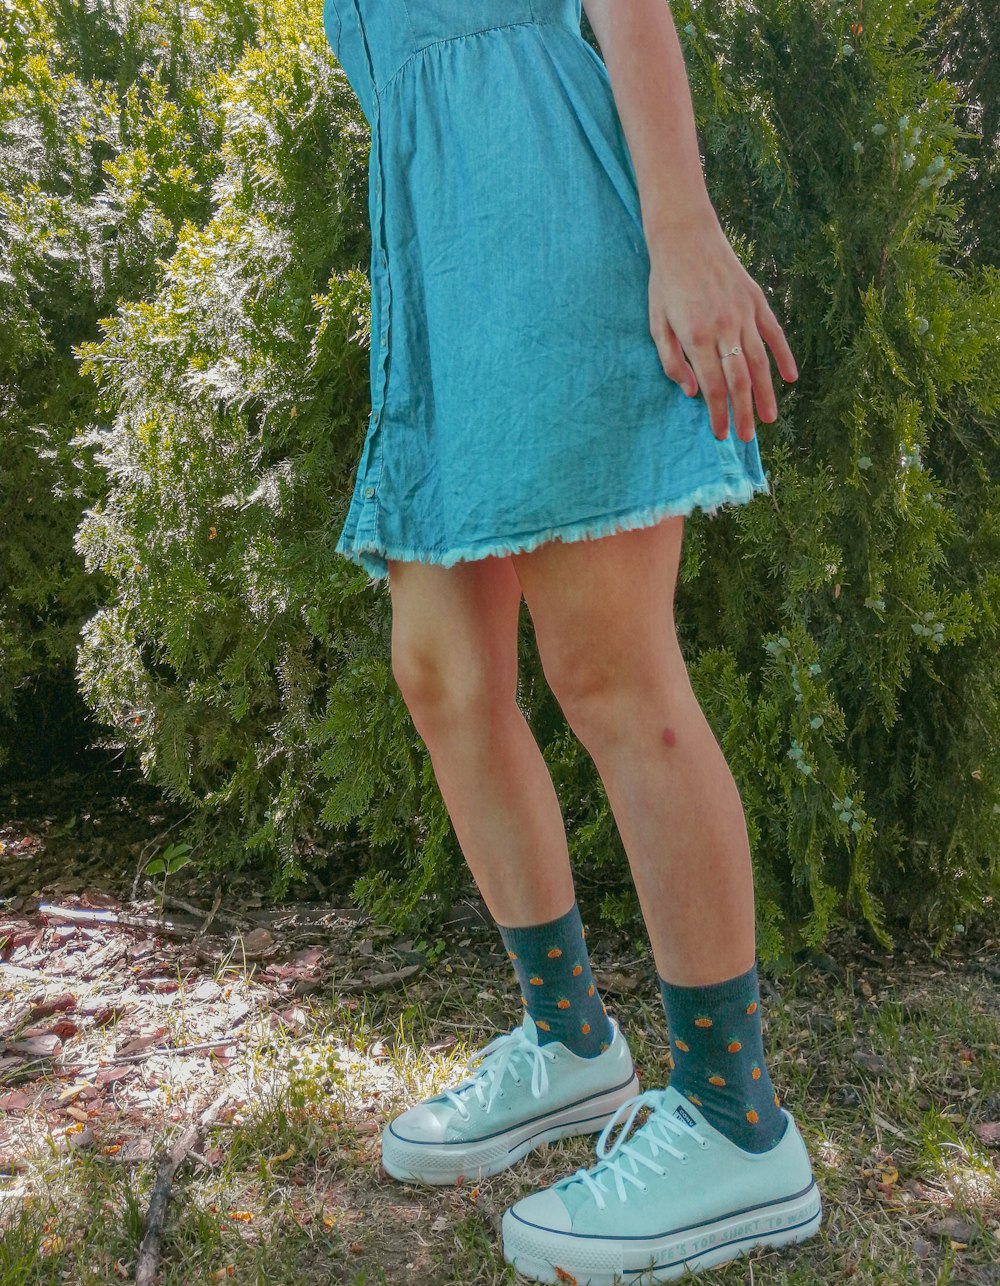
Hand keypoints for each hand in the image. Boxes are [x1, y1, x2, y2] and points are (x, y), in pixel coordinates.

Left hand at [646, 218, 797, 442]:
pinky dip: (784, 356)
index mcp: (696, 336)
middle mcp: (724, 328)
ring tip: (770, 418)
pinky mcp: (756, 299)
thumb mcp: (657, 323)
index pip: (713, 386)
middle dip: (744, 413)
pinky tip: (791, 378)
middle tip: (748, 437)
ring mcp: (744, 313)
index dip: (718, 414)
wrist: (685, 235)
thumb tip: (693, 393)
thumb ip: (672, 361)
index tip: (720, 435)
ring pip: (759, 362)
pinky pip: (774, 333)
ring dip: (766, 394)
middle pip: (739, 381)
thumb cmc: (665, 282)